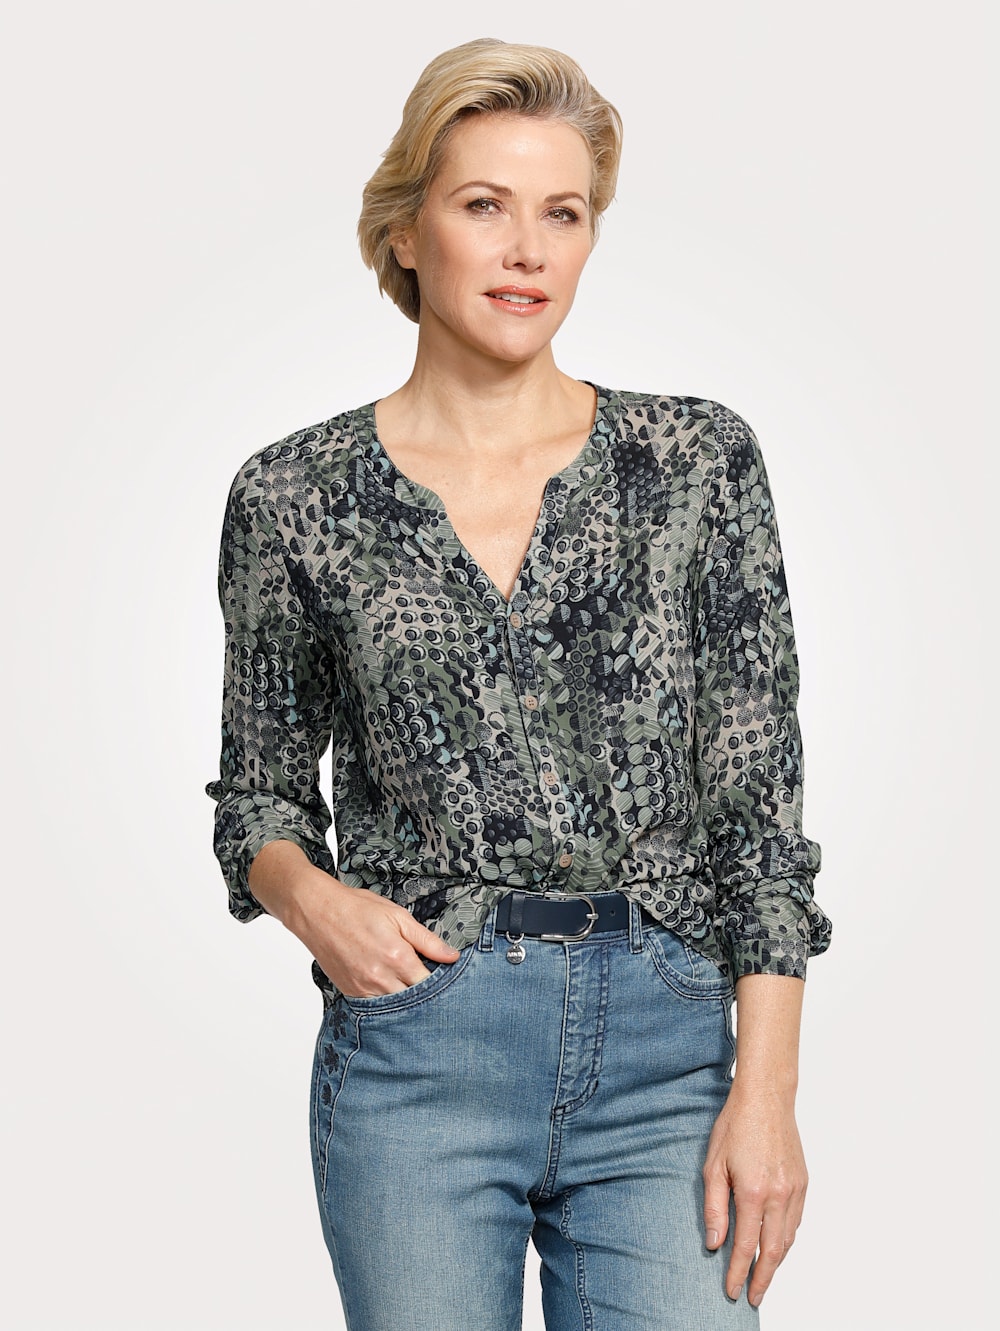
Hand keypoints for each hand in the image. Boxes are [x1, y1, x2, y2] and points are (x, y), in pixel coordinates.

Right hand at [297, 870, 461, 996]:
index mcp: (398, 957)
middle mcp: (381, 978)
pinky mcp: (351, 992)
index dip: (441, 982)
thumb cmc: (357, 909)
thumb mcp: (398, 916)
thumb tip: (452, 956)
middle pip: (415, 1000)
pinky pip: (375, 1007)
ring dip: (406, 1001)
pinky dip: (386, 1001)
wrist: (318, 912)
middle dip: (426, 995)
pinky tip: (391, 989)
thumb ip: (427, 940)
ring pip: (395, 1007)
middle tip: (432, 986)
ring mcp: (364, 988)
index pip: (430, 983)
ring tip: (411, 987)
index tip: (445, 977)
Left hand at [702, 1084, 807, 1307]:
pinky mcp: (804, 1183)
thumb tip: (714, 1243)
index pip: (746, 1246)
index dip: (739, 1272)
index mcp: (754, 1192)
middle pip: (773, 1251)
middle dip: (762, 1279)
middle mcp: (780, 1195)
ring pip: (788, 1240)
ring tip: (762, 1277)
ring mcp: (796, 1190)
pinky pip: (796, 1222)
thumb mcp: (713, 1165)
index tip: (732, 1291)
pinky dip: (786, 1240)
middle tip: (753, 1298)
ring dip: (776, 1262)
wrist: (767, 1098)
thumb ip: (714, 1207)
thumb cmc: (736, 1126)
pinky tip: (776, 1246)